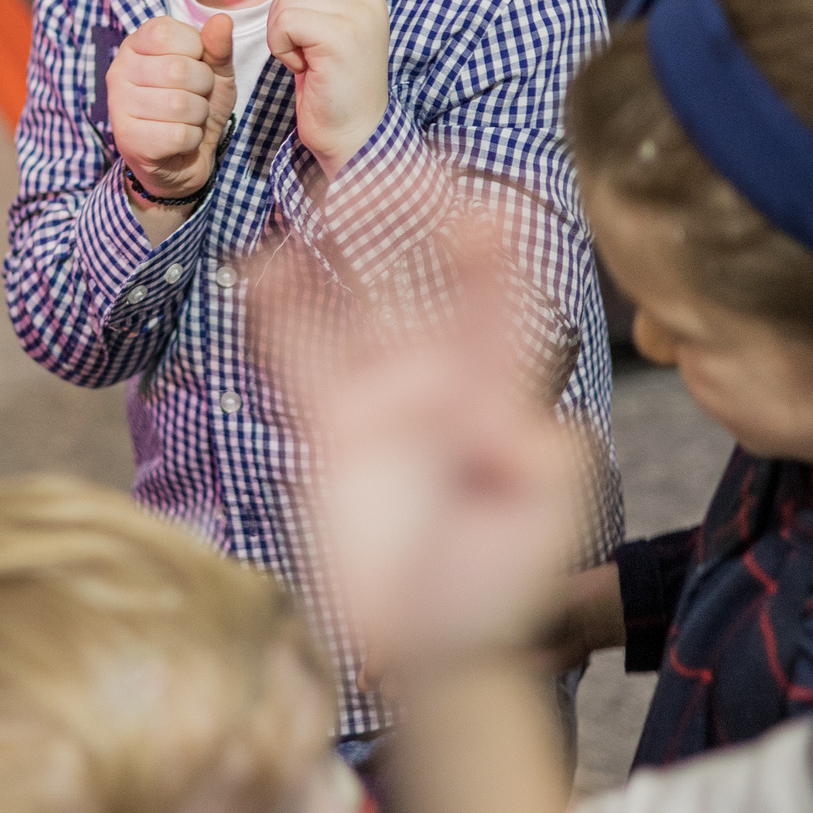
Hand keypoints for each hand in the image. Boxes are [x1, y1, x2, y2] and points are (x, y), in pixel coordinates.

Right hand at [109, 12, 237, 202]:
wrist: (183, 160)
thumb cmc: (194, 107)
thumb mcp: (214, 73)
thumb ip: (218, 47)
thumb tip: (222, 20)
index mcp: (136, 45)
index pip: (169, 33)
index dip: (197, 52)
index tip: (193, 67)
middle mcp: (119, 71)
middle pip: (178, 70)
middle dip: (202, 88)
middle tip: (194, 99)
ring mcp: (119, 106)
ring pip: (179, 105)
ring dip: (197, 116)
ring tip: (186, 120)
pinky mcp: (127, 140)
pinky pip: (178, 135)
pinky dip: (191, 140)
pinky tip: (179, 142)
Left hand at [267, 0, 388, 177]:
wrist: (353, 136)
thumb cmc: (334, 92)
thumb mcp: (329, 35)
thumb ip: (317, 5)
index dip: (294, 13)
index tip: (313, 47)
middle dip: (283, 24)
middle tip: (307, 58)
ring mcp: (356, 15)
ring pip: (285, 2)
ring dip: (282, 38)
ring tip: (308, 64)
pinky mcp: (339, 35)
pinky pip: (285, 22)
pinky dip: (281, 48)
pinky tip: (303, 70)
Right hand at [269, 219, 595, 677]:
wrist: (429, 654)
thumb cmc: (497, 590)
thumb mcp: (548, 514)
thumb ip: (548, 452)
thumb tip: (531, 404)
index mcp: (498, 393)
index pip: (498, 302)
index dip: (491, 250)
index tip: (482, 195)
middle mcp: (437, 381)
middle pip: (422, 280)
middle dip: (411, 219)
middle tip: (392, 159)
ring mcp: (380, 400)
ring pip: (355, 302)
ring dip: (343, 247)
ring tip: (328, 184)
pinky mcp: (329, 428)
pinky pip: (298, 356)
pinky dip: (280, 309)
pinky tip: (264, 261)